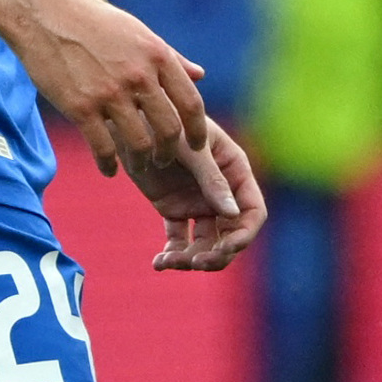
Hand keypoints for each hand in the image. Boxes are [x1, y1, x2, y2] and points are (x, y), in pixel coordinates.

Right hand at [9, 0, 213, 177]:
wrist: (44, 14)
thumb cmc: (94, 22)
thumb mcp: (139, 32)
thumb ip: (171, 57)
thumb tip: (200, 75)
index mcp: (157, 56)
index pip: (191, 103)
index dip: (198, 130)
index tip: (198, 145)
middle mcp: (138, 76)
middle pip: (169, 129)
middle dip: (170, 152)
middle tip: (164, 160)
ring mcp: (109, 93)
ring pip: (139, 144)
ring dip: (142, 163)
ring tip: (139, 166)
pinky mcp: (80, 107)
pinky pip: (103, 147)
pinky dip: (109, 165)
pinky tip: (109, 170)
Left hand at [127, 116, 266, 271]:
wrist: (129, 119)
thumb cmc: (165, 121)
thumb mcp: (191, 149)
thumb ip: (212, 180)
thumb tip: (233, 214)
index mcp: (235, 171)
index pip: (252, 210)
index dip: (243, 234)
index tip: (224, 249)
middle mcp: (222, 191)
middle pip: (231, 234)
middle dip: (217, 254)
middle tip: (195, 263)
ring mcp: (199, 202)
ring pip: (206, 243)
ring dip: (191, 258)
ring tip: (168, 262)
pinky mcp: (175, 210)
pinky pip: (179, 240)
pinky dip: (171, 255)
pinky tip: (158, 262)